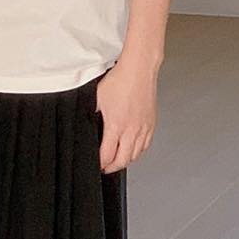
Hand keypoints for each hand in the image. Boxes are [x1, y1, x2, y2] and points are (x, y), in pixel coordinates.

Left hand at [95, 58, 158, 173]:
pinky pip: (145, 145)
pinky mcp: (151, 123)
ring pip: (135, 155)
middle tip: (106, 168)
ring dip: (125, 160)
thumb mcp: (97, 98)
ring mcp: (143, 128)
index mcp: (116, 125)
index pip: (108, 155)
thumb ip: (92, 113)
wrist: (139, 70)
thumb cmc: (120, 80)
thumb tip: (87, 123)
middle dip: (112, 167)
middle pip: (123, 160)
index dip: (101, 163)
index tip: (98, 165)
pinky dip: (138, 151)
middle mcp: (132, 130)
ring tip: (117, 161)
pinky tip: (133, 150)